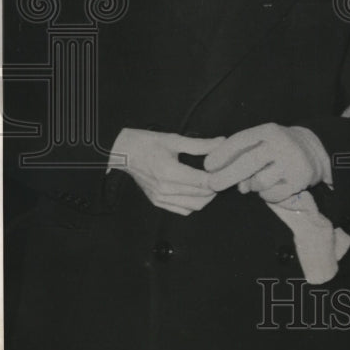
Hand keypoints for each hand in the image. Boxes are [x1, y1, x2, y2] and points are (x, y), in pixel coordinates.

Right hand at [109, 128, 225, 215]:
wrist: (124, 153)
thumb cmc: (147, 144)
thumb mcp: (174, 139)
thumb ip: (200, 144)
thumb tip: (221, 142)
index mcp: (169, 172)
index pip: (203, 182)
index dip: (218, 178)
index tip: (225, 170)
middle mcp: (165, 189)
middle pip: (202, 196)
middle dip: (216, 187)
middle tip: (221, 176)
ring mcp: (161, 198)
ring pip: (194, 206)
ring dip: (207, 197)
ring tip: (210, 183)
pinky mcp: (157, 202)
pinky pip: (183, 210)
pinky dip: (194, 204)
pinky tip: (197, 192)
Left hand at [203, 123, 329, 203]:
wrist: (313, 151)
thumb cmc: (277, 146)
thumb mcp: (261, 139)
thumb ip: (241, 153)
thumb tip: (221, 174)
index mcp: (268, 131)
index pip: (240, 141)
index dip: (222, 154)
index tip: (208, 166)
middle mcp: (280, 145)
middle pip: (247, 163)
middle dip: (226, 175)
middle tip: (213, 184)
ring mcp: (291, 163)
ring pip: (259, 182)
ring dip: (251, 186)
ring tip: (256, 181)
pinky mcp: (299, 181)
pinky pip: (272, 195)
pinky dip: (266, 194)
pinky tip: (271, 186)